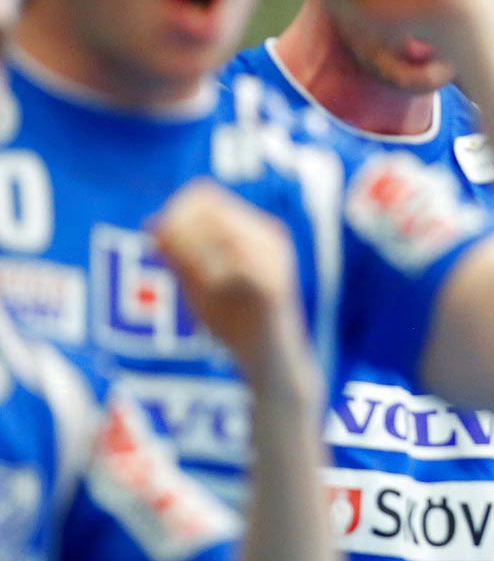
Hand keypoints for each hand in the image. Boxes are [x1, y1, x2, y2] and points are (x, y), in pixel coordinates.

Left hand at [151, 181, 314, 399]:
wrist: (273, 364)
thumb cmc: (235, 324)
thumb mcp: (200, 284)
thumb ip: (179, 255)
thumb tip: (152, 222)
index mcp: (253, 231)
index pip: (204, 196)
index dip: (172, 212)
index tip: (158, 244)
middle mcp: (268, 238)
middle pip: (208, 208)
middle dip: (178, 231)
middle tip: (170, 263)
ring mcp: (273, 260)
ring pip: (220, 232)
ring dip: (193, 252)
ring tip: (192, 280)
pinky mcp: (273, 286)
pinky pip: (232, 265)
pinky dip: (210, 274)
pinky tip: (209, 293)